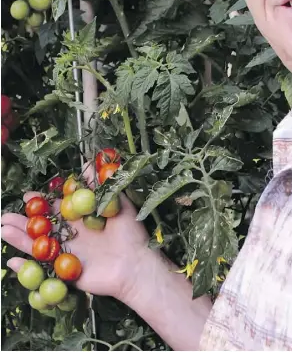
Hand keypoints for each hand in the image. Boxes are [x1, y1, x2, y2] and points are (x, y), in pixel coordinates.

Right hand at [1, 190, 151, 302]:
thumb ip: (100, 185)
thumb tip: (88, 162)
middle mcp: (70, 235)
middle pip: (41, 226)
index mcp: (81, 218)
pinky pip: (42, 269)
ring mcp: (66, 254)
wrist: (135, 265)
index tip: (26, 194)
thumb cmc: (131, 233)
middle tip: (5, 215)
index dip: (40, 201)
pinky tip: (11, 261)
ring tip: (3, 229)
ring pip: (37, 245)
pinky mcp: (64, 272)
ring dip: (19, 238)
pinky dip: (25, 267)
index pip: (55, 207)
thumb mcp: (117, 203)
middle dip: (22, 220)